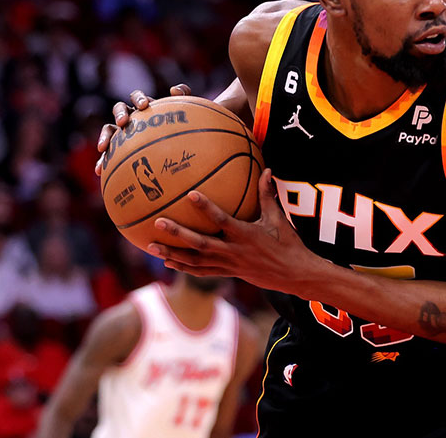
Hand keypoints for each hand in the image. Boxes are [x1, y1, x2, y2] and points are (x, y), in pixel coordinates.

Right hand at [95, 84, 191, 175]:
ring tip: (103, 147)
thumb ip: (184, 95)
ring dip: (104, 136)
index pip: (137, 97)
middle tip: (123, 122)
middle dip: (120, 113)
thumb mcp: (186, 112)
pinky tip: (99, 170)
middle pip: (119, 108)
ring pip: (108, 128)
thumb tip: (174, 89)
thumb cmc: (181, 128)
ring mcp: (122, 132)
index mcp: (144, 107)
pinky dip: (102, 160)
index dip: (138, 99)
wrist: (177, 147)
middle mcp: (131, 117)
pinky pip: (108, 153)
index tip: (144, 106)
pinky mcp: (117, 148)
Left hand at [145, 169, 320, 295]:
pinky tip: (169, 261)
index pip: (221, 219)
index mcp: (245, 235)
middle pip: (200, 243)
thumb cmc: (288, 243)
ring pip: (195, 261)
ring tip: (151, 246)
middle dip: (178, 234)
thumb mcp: (278, 218)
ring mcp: (228, 265)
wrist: (294, 275)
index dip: (206, 208)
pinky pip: (202, 271)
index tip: (190, 194)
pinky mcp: (228, 273)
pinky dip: (185, 267)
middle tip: (158, 223)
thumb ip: (268, 194)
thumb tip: (266, 169)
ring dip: (173, 254)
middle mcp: (233, 251)